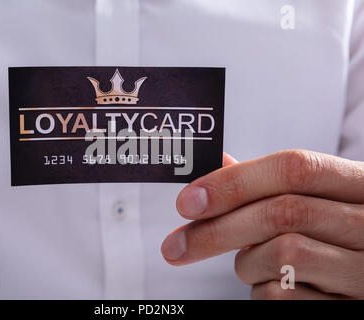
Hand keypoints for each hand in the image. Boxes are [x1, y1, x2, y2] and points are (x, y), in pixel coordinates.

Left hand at [161, 150, 363, 298]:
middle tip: (176, 246)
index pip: (294, 168)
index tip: (188, 201)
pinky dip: (262, 290)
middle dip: (217, 229)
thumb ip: (268, 183)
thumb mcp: (314, 199)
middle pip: (281, 213)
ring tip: (251, 263)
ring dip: (247, 263)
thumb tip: (218, 163)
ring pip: (283, 255)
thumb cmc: (332, 231)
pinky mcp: (353, 305)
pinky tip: (271, 284)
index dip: (234, 182)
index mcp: (357, 184)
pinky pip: (285, 296)